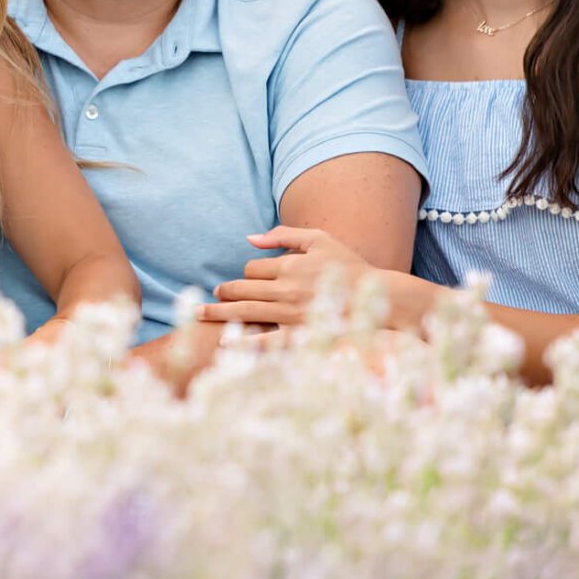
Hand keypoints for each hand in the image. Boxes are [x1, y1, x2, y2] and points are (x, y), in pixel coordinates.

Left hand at [197, 226, 369, 327]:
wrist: (377, 298)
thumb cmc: (348, 266)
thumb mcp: (319, 239)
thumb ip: (284, 235)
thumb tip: (249, 238)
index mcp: (290, 265)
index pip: (252, 268)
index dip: (249, 271)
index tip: (254, 277)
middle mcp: (286, 289)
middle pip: (242, 289)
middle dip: (224, 292)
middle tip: (213, 296)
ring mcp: (290, 314)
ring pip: (245, 312)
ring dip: (219, 313)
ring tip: (201, 314)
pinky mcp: (298, 334)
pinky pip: (265, 341)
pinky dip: (243, 342)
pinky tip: (225, 343)